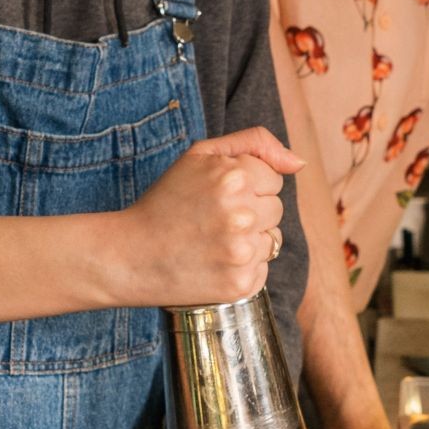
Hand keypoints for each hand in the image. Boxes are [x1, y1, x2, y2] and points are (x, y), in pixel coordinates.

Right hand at [109, 127, 300, 307]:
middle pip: (276, 208)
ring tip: (211, 243)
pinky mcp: (241, 284)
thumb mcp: (200, 156)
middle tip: (210, 220)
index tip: (215, 196)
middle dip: (250, 211)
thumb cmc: (166, 202)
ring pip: (273, 240)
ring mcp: (242, 252)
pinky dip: (242, 268)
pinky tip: (213, 264)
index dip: (244, 186)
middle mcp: (242, 214)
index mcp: (233, 176)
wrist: (129, 256)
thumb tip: (299, 162)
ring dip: (249, 240)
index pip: (273, 178)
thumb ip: (254, 144)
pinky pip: (263, 269)